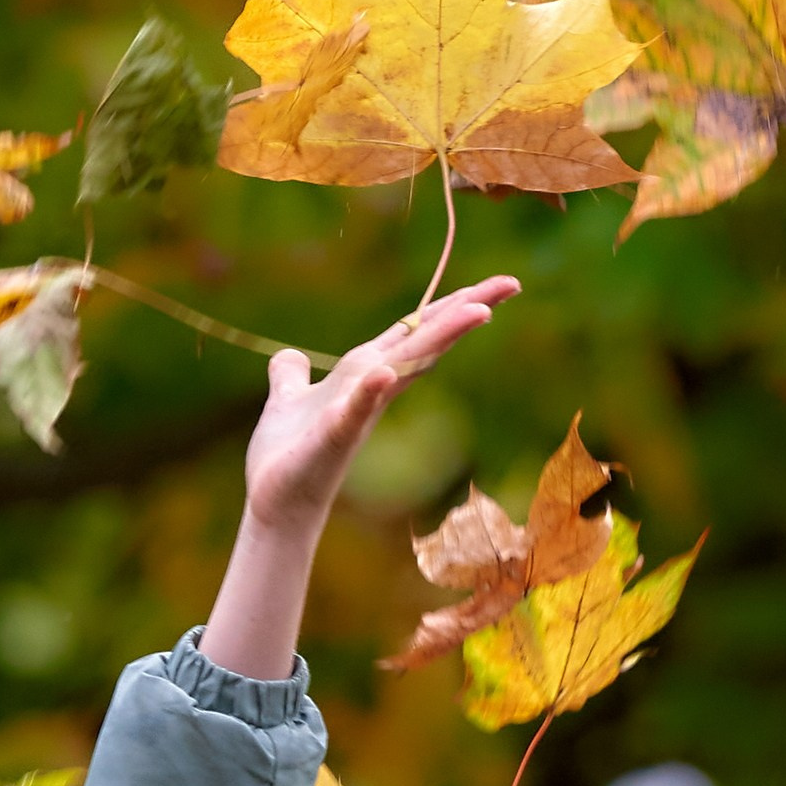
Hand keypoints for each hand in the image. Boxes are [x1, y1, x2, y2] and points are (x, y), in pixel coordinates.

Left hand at [200, 274, 518, 681]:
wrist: (275, 501)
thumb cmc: (287, 455)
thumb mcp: (286, 400)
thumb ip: (291, 376)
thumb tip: (289, 357)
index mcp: (363, 374)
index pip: (412, 332)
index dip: (448, 305)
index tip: (494, 285)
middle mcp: (370, 389)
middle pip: (423, 341)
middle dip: (464, 310)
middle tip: (510, 283)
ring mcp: (356, 413)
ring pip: (404, 367)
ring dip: (438, 338)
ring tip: (477, 309)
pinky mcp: (333, 437)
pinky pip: (353, 410)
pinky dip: (368, 391)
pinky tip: (383, 372)